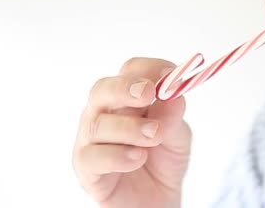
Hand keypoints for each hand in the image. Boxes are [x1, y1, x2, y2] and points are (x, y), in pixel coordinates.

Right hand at [73, 58, 190, 207]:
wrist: (158, 199)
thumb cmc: (162, 159)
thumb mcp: (177, 136)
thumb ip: (174, 116)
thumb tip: (173, 94)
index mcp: (127, 98)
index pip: (131, 70)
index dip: (150, 69)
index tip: (170, 75)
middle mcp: (104, 113)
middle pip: (103, 89)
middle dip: (125, 87)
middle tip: (148, 93)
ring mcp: (91, 140)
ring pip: (98, 124)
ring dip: (130, 127)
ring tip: (155, 136)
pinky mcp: (86, 168)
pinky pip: (92, 157)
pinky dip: (117, 155)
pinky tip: (137, 158)